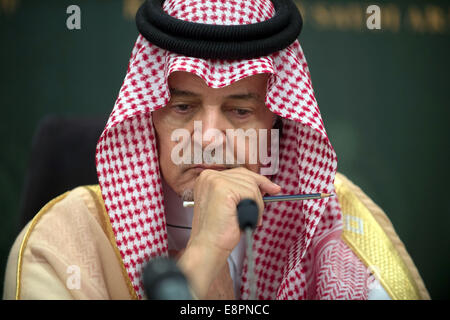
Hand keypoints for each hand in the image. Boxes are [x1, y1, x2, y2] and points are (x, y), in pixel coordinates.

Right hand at [177, 167, 279, 298]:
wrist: (209, 246)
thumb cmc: (219, 230)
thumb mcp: (231, 204)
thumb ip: (241, 190)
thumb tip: (268, 186)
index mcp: (207, 177)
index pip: (239, 172)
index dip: (258, 181)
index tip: (273, 188)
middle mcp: (209, 176)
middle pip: (247, 176)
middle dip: (258, 195)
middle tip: (260, 212)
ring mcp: (215, 181)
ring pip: (251, 186)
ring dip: (255, 205)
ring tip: (247, 219)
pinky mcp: (223, 189)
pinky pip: (251, 193)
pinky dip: (254, 208)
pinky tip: (246, 218)